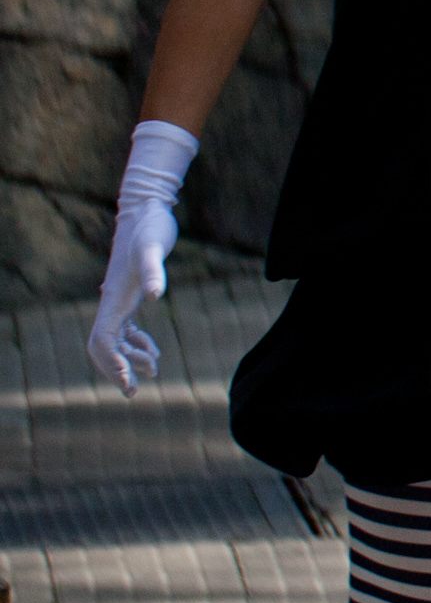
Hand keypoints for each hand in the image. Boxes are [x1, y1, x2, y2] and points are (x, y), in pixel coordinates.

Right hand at [86, 121, 199, 393]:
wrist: (146, 210)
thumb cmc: (150, 229)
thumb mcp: (154, 250)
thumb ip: (154, 272)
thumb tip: (156, 296)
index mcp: (114, 299)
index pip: (103, 341)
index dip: (112, 363)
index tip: (129, 381)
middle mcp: (112, 303)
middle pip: (104, 347)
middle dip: (116, 371)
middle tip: (134, 392)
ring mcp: (119, 301)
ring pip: (115, 341)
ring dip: (130, 360)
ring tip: (154, 371)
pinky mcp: (131, 296)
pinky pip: (126, 331)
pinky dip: (137, 345)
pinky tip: (154, 352)